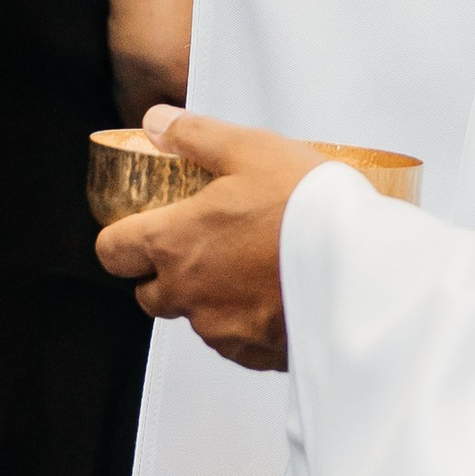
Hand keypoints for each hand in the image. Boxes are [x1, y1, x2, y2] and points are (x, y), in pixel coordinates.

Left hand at [92, 104, 324, 368]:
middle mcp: (187, 294)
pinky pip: (235, 340)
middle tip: (203, 243)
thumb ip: (194, 135)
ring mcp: (221, 330)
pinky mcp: (255, 354)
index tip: (141, 226)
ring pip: (195, 316)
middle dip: (164, 272)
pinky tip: (275, 293)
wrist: (362, 268)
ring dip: (209, 296)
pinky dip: (246, 320)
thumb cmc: (304, 205)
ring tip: (252, 264)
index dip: (121, 238)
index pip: (112, 251)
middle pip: (148, 293)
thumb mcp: (250, 149)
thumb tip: (155, 122)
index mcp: (174, 244)